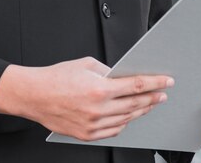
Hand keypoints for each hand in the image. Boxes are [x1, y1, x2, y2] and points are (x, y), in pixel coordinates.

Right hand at [0, 57, 173, 140]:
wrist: (34, 95)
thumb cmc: (57, 77)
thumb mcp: (87, 64)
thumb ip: (108, 71)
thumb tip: (123, 76)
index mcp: (99, 89)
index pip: (136, 86)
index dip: (155, 83)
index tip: (166, 81)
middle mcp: (98, 110)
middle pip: (134, 105)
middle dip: (153, 98)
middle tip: (163, 93)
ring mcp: (92, 125)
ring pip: (126, 119)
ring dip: (141, 111)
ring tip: (150, 103)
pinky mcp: (86, 135)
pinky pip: (113, 131)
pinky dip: (124, 123)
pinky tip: (130, 116)